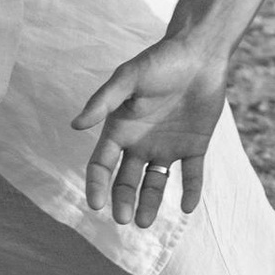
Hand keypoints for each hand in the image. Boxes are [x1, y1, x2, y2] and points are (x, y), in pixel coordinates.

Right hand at [73, 32, 229, 227]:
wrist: (199, 52)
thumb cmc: (159, 61)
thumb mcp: (128, 78)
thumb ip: (104, 101)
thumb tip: (75, 125)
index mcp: (120, 129)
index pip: (102, 164)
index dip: (96, 184)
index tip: (96, 204)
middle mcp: (140, 143)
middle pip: (126, 181)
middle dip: (123, 201)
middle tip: (124, 219)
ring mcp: (167, 146)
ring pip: (155, 184)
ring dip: (149, 204)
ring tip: (144, 222)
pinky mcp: (194, 147)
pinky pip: (191, 175)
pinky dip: (191, 191)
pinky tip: (187, 206)